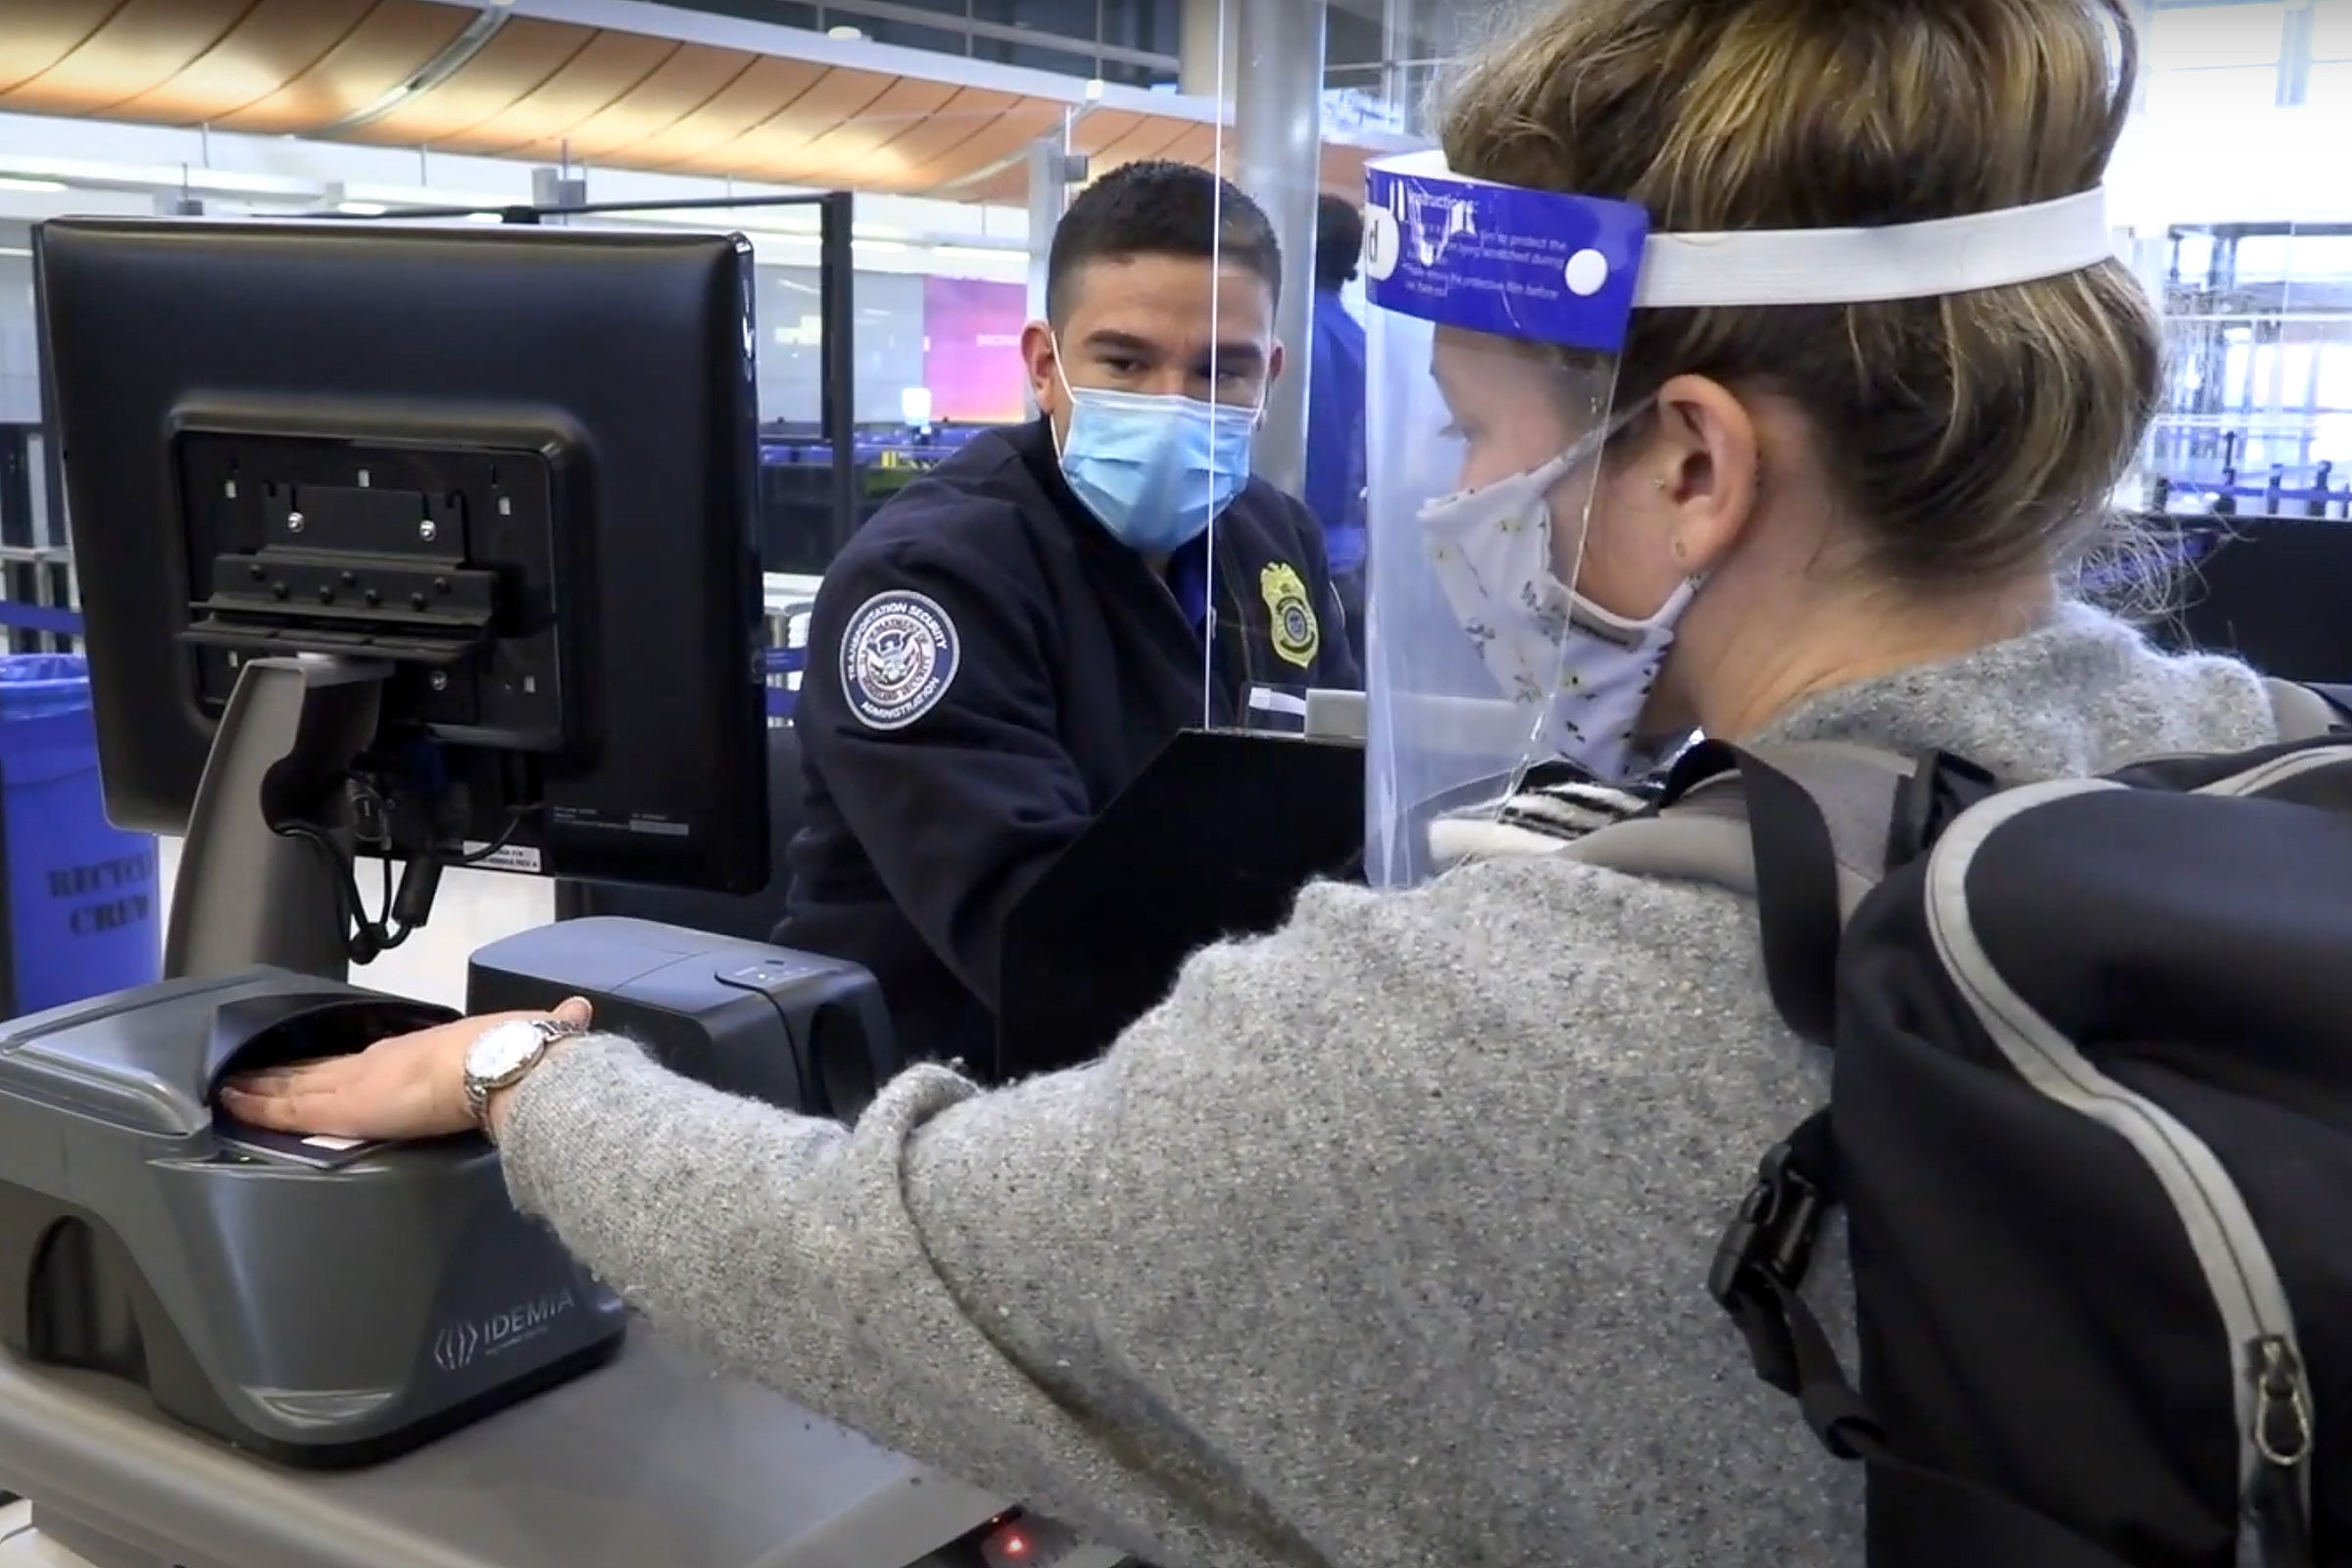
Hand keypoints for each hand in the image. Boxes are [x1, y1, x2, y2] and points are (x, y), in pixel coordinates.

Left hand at [220, 997, 593, 1143]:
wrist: (505, 1065)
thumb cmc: (515, 1052)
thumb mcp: (531, 1035)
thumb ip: (549, 1026)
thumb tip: (578, 1012)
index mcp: (415, 1053)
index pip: (361, 1060)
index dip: (331, 1063)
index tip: (310, 1065)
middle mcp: (380, 1062)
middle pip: (321, 1070)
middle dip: (284, 1073)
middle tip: (246, 1074)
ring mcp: (359, 1083)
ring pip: (296, 1086)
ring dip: (262, 1088)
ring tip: (229, 1088)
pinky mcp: (346, 1105)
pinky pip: (290, 1108)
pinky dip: (259, 1105)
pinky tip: (233, 1103)